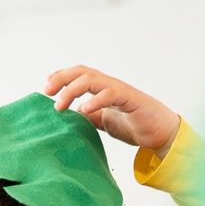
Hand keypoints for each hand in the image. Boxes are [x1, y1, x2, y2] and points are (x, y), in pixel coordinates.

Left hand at [44, 66, 181, 155]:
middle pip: (81, 72)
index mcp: (101, 89)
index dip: (60, 77)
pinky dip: (95, 100)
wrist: (160, 133)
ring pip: (91, 79)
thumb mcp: (104, 122)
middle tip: (46, 92)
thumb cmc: (133, 125)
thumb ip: (90, 116)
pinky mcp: (130, 98)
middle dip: (61, 79)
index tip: (45, 88)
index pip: (78, 75)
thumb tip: (72, 117)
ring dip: (72, 90)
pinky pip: (110, 94)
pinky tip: (83, 109)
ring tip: (60, 105)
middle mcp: (108, 85)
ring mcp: (119, 90)